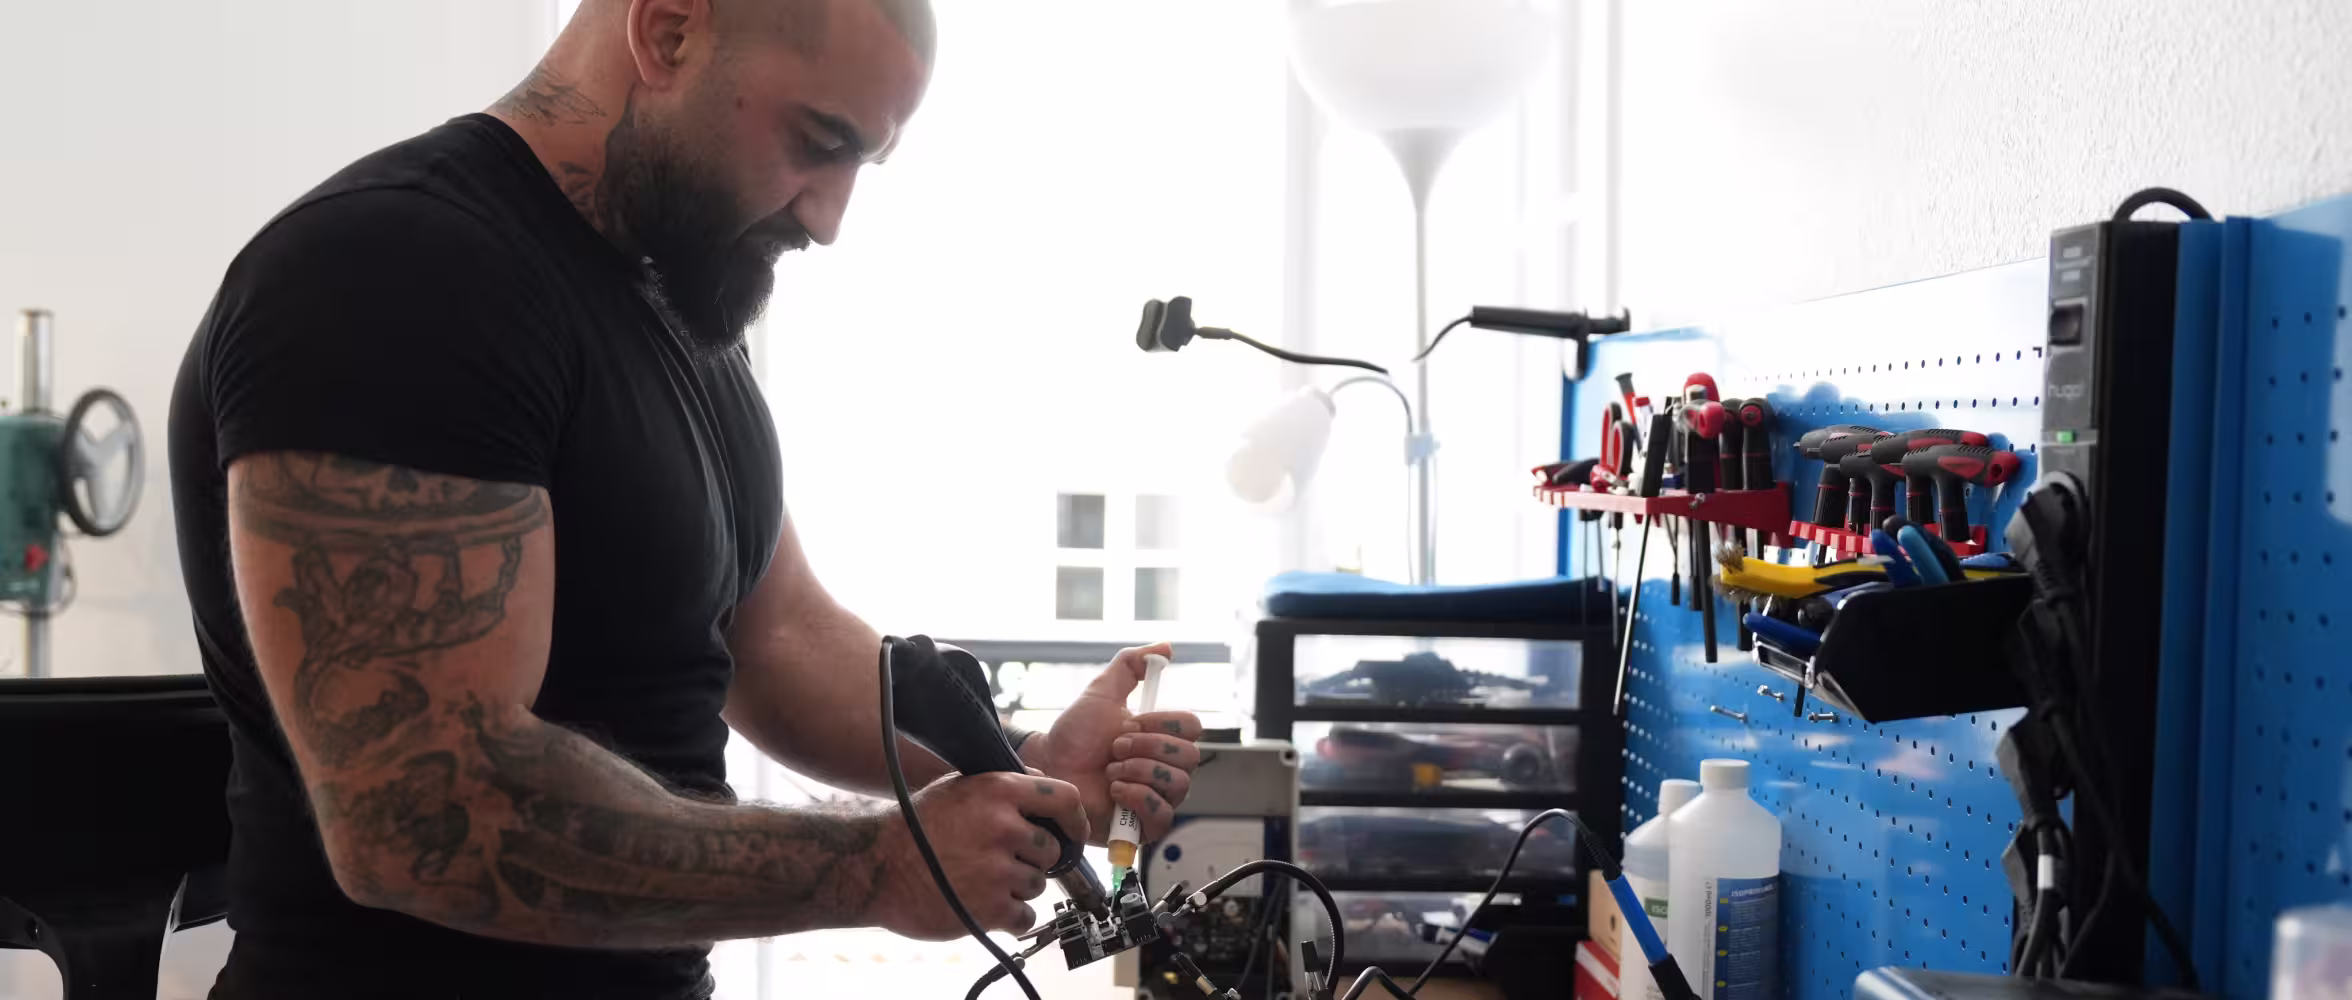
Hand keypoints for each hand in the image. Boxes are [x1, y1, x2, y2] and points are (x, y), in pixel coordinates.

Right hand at [869, 770, 1087, 938]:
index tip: (1073, 834)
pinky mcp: (989, 908)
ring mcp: (998, 869)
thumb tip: (1041, 782)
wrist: (877, 867)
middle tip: (1002, 862)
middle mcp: (1003, 827)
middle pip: (1051, 851)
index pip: (1065, 799)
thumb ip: (1003, 784)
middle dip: (1033, 860)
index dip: (1075, 821)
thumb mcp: (959, 787)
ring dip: (1017, 888)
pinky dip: (1010, 916)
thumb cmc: (916, 827)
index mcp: (999, 791)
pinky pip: (1025, 916)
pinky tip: (985, 905)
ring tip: (982, 881)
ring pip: (1037, 884)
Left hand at [1019, 643, 1203, 845]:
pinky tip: (1114, 791)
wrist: (1049, 767)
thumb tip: (1166, 647)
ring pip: (1178, 784)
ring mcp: (1158, 797)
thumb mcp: (1102, 691)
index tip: (1129, 722)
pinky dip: (1137, 797)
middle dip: (1147, 748)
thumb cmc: (1075, 734)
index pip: (1192, 727)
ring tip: (1110, 770)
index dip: (1161, 724)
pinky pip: (1162, 815)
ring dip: (1139, 771)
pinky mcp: (1144, 826)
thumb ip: (1131, 664)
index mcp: (1162, 737)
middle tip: (1115, 747)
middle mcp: (1166, 767)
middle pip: (1190, 757)